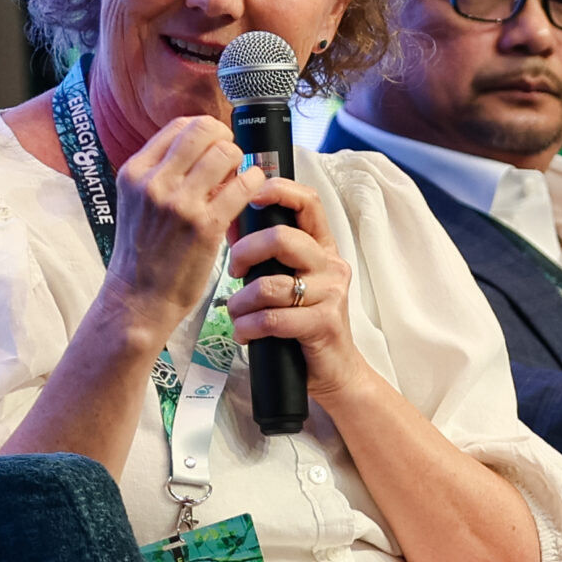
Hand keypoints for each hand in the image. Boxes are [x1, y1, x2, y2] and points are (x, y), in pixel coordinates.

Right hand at [100, 109, 253, 333]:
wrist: (137, 300)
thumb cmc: (141, 254)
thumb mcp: (136, 203)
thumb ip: (160, 174)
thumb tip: (201, 149)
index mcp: (134, 172)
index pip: (178, 127)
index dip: (204, 131)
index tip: (213, 145)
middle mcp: (154, 182)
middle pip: (203, 130)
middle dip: (224, 139)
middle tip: (230, 159)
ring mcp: (180, 203)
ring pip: (225, 153)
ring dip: (239, 161)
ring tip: (238, 179)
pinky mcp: (205, 225)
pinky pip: (242, 186)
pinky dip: (253, 182)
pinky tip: (251, 191)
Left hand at [222, 169, 369, 391]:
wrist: (334, 370)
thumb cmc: (303, 323)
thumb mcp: (284, 280)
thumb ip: (262, 253)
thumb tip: (227, 221)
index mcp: (321, 247)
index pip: (308, 202)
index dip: (279, 190)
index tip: (251, 194)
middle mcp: (330, 265)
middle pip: (282, 239)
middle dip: (245, 253)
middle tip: (233, 272)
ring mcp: (331, 294)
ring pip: (271, 284)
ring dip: (241, 303)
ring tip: (237, 316)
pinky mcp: (323, 323)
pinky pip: (273, 318)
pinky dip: (249, 327)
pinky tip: (245, 334)